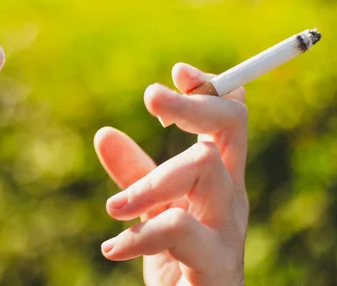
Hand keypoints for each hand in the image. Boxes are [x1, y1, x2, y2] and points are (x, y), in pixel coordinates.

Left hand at [94, 63, 248, 285]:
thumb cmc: (178, 262)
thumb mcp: (151, 211)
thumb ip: (134, 174)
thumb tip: (105, 132)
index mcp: (218, 178)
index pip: (229, 119)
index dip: (210, 88)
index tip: (179, 71)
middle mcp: (231, 196)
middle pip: (228, 128)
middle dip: (190, 105)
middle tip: (150, 97)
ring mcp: (229, 230)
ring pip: (203, 169)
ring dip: (150, 182)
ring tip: (114, 208)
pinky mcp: (218, 265)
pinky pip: (181, 229)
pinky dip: (139, 235)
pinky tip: (113, 249)